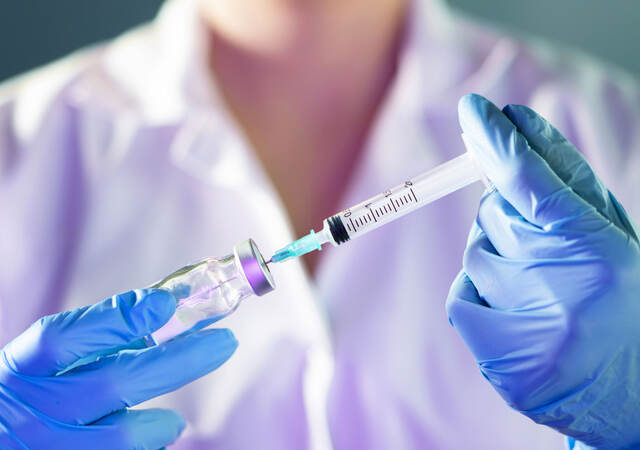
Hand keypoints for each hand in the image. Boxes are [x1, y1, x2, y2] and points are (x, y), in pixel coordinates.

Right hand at [0, 289, 237, 448]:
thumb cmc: (26, 396)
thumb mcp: (41, 363)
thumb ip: (94, 338)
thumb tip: (160, 313)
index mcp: (23, 369)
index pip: (65, 337)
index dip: (117, 318)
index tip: (165, 302)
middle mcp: (33, 409)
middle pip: (114, 381)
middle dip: (178, 360)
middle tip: (223, 342)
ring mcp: (48, 447)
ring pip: (121, 435)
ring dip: (160, 422)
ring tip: (176, 419)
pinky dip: (147, 445)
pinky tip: (158, 436)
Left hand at [447, 94, 639, 447]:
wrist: (629, 388)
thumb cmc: (621, 297)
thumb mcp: (611, 232)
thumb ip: (565, 182)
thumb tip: (513, 129)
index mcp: (601, 251)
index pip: (533, 183)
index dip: (499, 143)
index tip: (475, 110)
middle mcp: (566, 290)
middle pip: (494, 215)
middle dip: (509, 219)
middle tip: (544, 249)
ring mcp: (531, 331)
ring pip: (475, 253)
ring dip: (497, 259)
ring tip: (541, 290)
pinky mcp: (502, 362)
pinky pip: (460, 295)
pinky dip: (479, 293)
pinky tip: (516, 313)